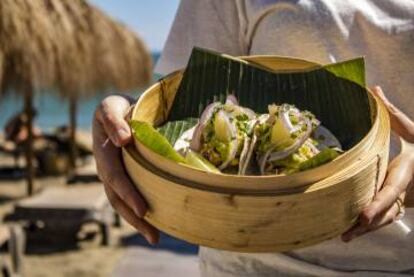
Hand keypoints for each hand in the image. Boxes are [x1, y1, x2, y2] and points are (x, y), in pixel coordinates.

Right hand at [93, 95, 158, 243]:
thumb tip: (123, 140)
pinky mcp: (127, 176)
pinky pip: (133, 194)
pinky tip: (158, 218)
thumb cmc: (115, 107)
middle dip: (134, 218)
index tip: (143, 210)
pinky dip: (142, 209)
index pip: (115, 178)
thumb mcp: (110, 107)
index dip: (128, 194)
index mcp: (103, 153)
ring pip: (124, 202)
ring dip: (138, 221)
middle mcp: (108, 168)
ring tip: (156, 236)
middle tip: (154, 236)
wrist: (119, 109)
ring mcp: (117, 174)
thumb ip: (114, 120)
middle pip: (118, 199)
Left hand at [342, 86, 413, 241]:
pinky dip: (368, 228)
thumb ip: (392, 112)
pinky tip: (350, 233)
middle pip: (385, 210)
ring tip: (344, 236)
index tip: (364, 215)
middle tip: (345, 233)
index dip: (378, 203)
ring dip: (365, 229)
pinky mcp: (397, 204)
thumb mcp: (411, 129)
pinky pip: (383, 219)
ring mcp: (402, 200)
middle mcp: (404, 189)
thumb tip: (374, 89)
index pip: (391, 190)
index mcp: (406, 170)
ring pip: (384, 219)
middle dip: (367, 223)